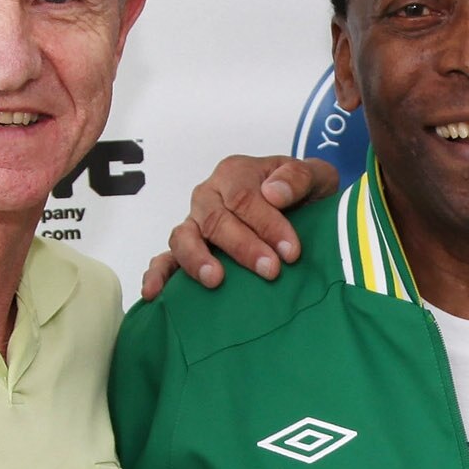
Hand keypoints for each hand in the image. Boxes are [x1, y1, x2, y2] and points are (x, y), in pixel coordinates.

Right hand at [140, 154, 340, 297]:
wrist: (299, 209)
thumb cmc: (301, 194)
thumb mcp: (314, 176)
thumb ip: (298, 177)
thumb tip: (273, 194)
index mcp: (234, 174)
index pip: (244, 198)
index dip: (267, 224)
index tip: (292, 251)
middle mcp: (208, 196)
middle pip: (216, 220)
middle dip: (243, 247)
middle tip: (271, 270)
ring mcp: (194, 224)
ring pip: (184, 238)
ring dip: (198, 259)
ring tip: (216, 280)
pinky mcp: (186, 250)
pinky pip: (165, 260)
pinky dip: (157, 275)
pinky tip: (154, 294)